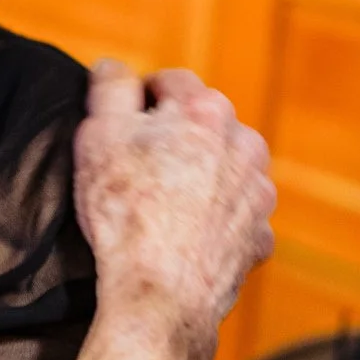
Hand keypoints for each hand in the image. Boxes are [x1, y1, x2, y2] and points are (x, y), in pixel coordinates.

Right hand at [72, 61, 274, 359]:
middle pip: (203, 124)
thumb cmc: (125, 212)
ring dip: (199, 175)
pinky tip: (184, 234)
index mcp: (205, 110)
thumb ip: (109, 88)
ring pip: (225, 167)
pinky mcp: (260, 235)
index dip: (138, 101)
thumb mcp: (99, 135)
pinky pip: (235, 214)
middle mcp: (243, 143)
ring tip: (161, 205)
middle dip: (174, 137)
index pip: (169, 83)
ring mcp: (257, 192)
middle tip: (136, 169)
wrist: (160, 293)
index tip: (119, 127)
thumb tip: (113, 66)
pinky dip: (215, 218)